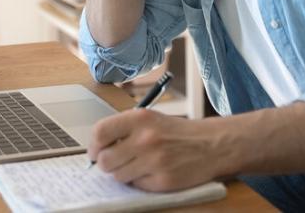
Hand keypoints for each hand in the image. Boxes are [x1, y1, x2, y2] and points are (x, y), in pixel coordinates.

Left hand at [88, 108, 225, 191]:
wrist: (212, 145)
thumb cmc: (178, 133)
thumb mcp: (151, 119)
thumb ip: (125, 129)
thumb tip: (96, 148)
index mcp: (140, 118)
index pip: (100, 132)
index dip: (93, 145)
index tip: (95, 151)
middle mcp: (146, 138)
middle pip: (105, 160)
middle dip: (107, 163)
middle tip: (116, 161)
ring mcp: (154, 161)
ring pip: (118, 176)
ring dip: (124, 173)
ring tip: (139, 165)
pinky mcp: (163, 181)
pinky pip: (136, 186)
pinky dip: (141, 181)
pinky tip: (153, 172)